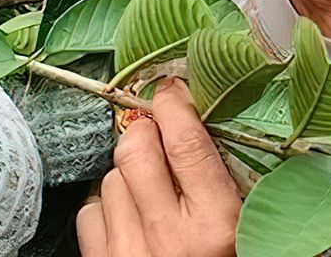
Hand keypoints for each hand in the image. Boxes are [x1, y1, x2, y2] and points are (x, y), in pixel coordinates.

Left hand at [77, 80, 240, 256]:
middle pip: (136, 150)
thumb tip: (197, 121)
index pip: (186, 143)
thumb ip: (223, 181)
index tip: (171, 91)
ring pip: (110, 179)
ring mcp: (129, 251)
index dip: (174, 104)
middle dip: (142, 132)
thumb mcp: (241, 227)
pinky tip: (127, 218)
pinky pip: (90, 212)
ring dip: (126, 176)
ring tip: (149, 193)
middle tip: (155, 135)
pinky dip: (105, 208)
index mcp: (216, 226)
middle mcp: (169, 237)